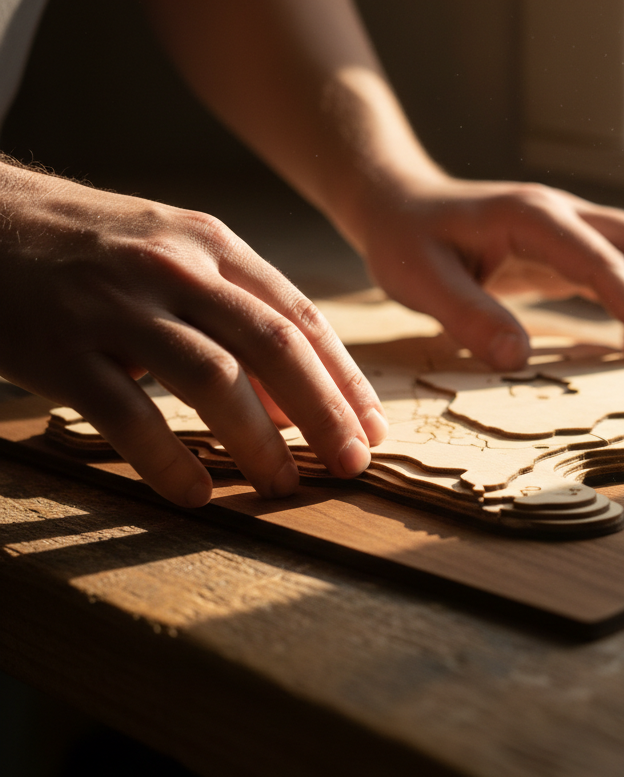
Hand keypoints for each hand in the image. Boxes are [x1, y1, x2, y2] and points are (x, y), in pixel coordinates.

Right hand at [0, 162, 387, 506]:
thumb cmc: (93, 250)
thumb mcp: (174, 259)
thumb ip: (237, 319)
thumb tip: (297, 403)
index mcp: (211, 244)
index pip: (300, 318)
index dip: (345, 379)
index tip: (373, 428)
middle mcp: (172, 268)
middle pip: (273, 347)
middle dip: (324, 412)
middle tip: (352, 465)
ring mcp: (115, 306)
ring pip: (212, 379)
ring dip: (259, 440)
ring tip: (284, 484)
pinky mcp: (60, 348)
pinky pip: (127, 416)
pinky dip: (169, 461)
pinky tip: (198, 494)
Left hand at [349, 175, 623, 369]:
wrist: (396, 204)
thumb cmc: (404, 239)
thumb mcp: (418, 280)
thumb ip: (467, 316)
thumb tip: (518, 358)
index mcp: (532, 217)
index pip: (604, 262)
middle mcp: (562, 214)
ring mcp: (569, 229)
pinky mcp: (567, 250)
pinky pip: (620, 271)